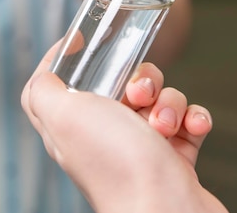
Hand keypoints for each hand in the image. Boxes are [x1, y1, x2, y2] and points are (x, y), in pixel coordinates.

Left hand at [21, 43, 225, 212]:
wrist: (167, 211)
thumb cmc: (116, 165)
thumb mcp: (65, 117)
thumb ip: (43, 92)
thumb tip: (42, 76)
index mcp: (72, 127)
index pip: (55, 88)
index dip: (64, 62)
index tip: (81, 41)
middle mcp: (105, 137)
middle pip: (120, 85)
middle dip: (140, 79)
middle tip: (140, 95)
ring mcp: (142, 148)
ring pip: (160, 99)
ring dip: (170, 102)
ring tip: (165, 126)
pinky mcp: (175, 157)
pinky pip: (188, 120)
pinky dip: (194, 119)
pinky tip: (192, 129)